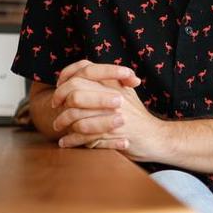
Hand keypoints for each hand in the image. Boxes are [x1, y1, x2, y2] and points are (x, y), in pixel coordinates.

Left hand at [51, 60, 169, 159]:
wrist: (156, 137)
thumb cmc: (138, 116)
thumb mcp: (126, 92)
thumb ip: (109, 80)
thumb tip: (82, 70)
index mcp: (115, 84)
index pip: (85, 70)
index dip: (67, 77)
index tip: (59, 87)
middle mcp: (113, 97)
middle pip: (76, 92)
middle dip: (59, 100)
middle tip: (55, 107)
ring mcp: (112, 117)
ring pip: (76, 116)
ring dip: (62, 122)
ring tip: (58, 127)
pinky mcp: (111, 136)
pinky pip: (83, 136)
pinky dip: (71, 140)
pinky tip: (66, 142)